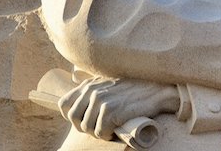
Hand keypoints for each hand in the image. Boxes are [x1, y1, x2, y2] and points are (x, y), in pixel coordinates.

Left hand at [58, 77, 178, 139]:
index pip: (64, 104)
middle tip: (100, 128)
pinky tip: (116, 130)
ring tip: (110, 129)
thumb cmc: (133, 90)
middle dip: (85, 127)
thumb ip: (92, 89)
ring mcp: (100, 100)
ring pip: (86, 127)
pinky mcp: (111, 110)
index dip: (72, 116)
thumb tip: (77, 97)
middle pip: (73, 118)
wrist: (156, 90)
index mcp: (88, 84)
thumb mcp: (108, 84)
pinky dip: (108, 135)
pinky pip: (100, 132)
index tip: (85, 120)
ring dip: (98, 133)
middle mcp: (92, 90)